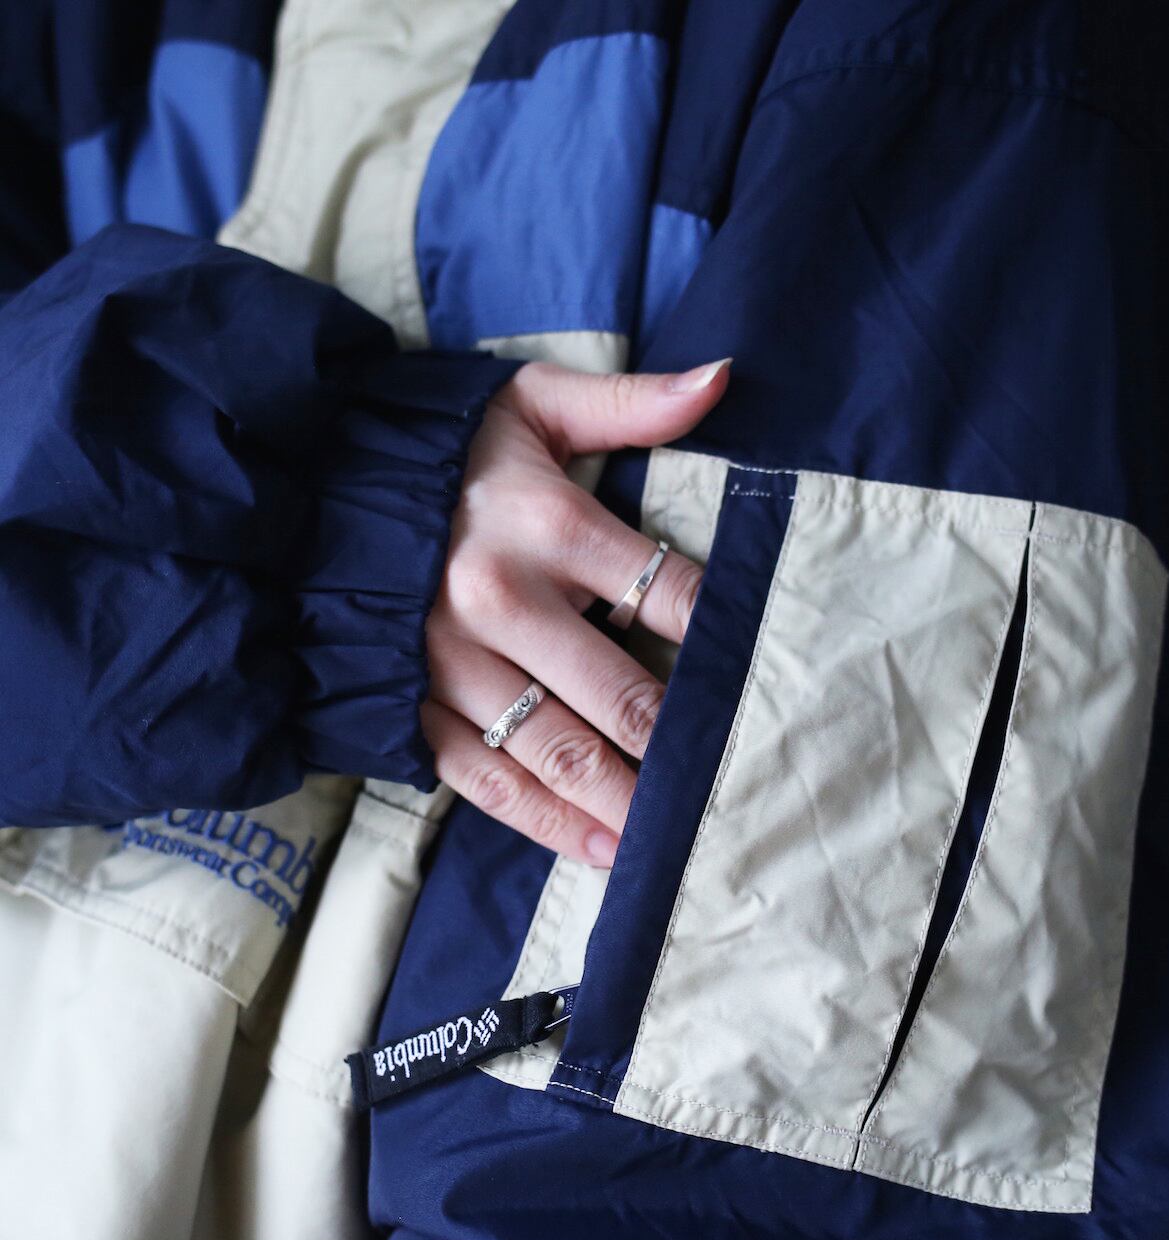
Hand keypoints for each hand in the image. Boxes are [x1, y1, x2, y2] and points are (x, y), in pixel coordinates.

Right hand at [423, 358, 730, 866]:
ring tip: (687, 837)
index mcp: (544, 523)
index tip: (775, 678)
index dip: (728, 641)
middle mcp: (500, 602)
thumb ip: (631, 402)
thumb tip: (722, 377)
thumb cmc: (447, 451)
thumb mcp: (531, 402)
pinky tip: (606, 850)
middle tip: (749, 781)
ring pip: (561, 754)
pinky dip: (551, 824)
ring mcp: (452, 666)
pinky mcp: (417, 709)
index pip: (670, 593)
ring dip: (630, 803)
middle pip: (623, 694)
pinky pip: (491, 781)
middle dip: (687, 744)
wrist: (313, 485)